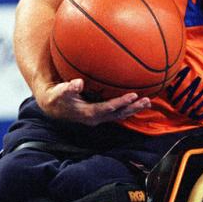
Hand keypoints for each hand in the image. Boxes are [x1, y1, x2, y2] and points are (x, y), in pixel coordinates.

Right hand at [34, 78, 150, 124]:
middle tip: (147, 101)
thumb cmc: (57, 97)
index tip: (133, 95)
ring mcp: (100, 117)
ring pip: (120, 115)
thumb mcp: (59, 92)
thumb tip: (78, 83)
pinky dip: (128, 108)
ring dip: (134, 109)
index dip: (121, 102)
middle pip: (119, 114)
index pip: (108, 108)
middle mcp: (97, 118)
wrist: (54, 107)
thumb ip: (68, 88)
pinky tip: (137, 102)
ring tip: (148, 102)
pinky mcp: (101, 114)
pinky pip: (118, 112)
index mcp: (89, 114)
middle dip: (133, 108)